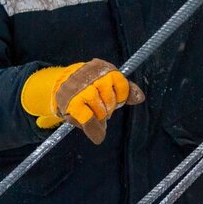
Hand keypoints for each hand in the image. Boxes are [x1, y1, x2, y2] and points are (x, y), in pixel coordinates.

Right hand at [21, 59, 145, 143]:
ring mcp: (79, 89)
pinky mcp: (71, 103)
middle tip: (102, 109)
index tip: (116, 99)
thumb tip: (141, 98)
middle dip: (109, 108)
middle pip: (110, 98)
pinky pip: (88, 119)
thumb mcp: (108, 83)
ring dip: (100, 117)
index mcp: (101, 67)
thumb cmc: (89, 85)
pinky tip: (98, 136)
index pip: (118, 81)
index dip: (120, 94)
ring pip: (100, 109)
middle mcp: (90, 75)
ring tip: (95, 116)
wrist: (61, 85)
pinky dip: (94, 129)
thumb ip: (125, 90)